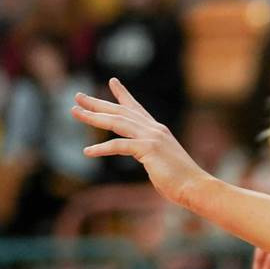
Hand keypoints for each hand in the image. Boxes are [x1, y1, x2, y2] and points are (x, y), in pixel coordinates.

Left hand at [72, 78, 210, 204]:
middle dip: (97, 103)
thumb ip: (149, 154)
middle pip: (120, 111)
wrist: (195, 187)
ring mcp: (151, 137)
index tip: (112, 81)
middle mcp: (154, 129)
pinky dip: (102, 148)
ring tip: (74, 112)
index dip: (122, 94)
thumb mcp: (161, 162)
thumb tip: (141, 155)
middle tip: (78, 96)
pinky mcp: (148, 149)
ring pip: (116, 122)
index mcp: (157, 131)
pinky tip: (87, 152)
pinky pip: (119, 145)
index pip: (136, 108)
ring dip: (93, 117)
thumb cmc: (180, 181)